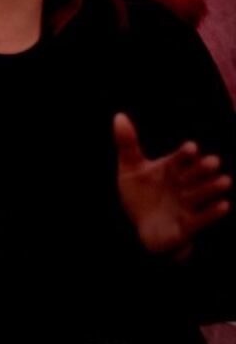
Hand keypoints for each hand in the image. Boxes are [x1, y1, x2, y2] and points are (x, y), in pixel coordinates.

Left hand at [114, 113, 230, 255]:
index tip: (190, 148)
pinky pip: (201, 219)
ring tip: (225, 181)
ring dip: (212, 188)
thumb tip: (118, 116)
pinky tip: (224, 205)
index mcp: (172, 169)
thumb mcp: (131, 169)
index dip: (186, 154)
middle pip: (195, 175)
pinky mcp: (188, 226)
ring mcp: (187, 205)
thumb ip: (127, 144)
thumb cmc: (141, 194)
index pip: (181, 158)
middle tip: (213, 162)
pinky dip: (212, 213)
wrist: (141, 227)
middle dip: (203, 169)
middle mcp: (183, 185)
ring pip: (202, 195)